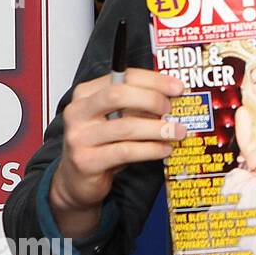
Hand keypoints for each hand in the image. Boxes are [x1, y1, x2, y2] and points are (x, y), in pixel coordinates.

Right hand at [50, 69, 186, 235]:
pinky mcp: (86, 161)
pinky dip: (151, 149)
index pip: (122, 76)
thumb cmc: (102, 143)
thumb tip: (173, 96)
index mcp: (86, 94)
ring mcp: (79, 137)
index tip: (177, 87)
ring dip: (158, 128)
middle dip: (152, 99)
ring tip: (178, 132)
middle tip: (172, 109)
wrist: (77, 178)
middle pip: (118, 95)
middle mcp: (78, 112)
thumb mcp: (117, 118)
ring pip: (126, 126)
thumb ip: (138, 105)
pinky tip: (165, 149)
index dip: (154, 80)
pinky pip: (126, 151)